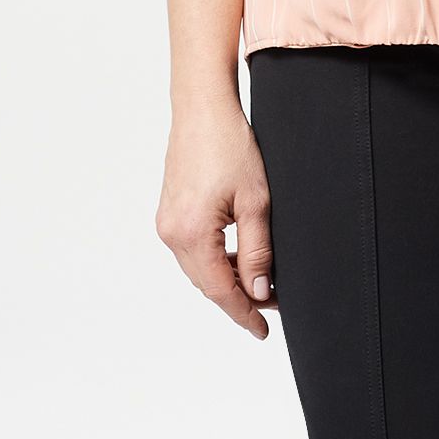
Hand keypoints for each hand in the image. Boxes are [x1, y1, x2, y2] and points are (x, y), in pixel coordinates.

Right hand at [155, 98, 275, 340]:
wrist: (202, 107)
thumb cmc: (231, 145)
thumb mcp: (256, 200)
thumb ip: (257, 250)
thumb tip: (259, 291)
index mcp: (191, 234)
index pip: (220, 290)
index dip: (243, 313)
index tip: (263, 331)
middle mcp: (171, 233)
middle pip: (207, 283)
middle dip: (238, 297)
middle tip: (271, 306)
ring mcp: (166, 221)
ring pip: (199, 268)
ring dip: (227, 278)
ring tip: (260, 280)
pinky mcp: (170, 210)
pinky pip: (193, 249)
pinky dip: (215, 259)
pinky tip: (238, 255)